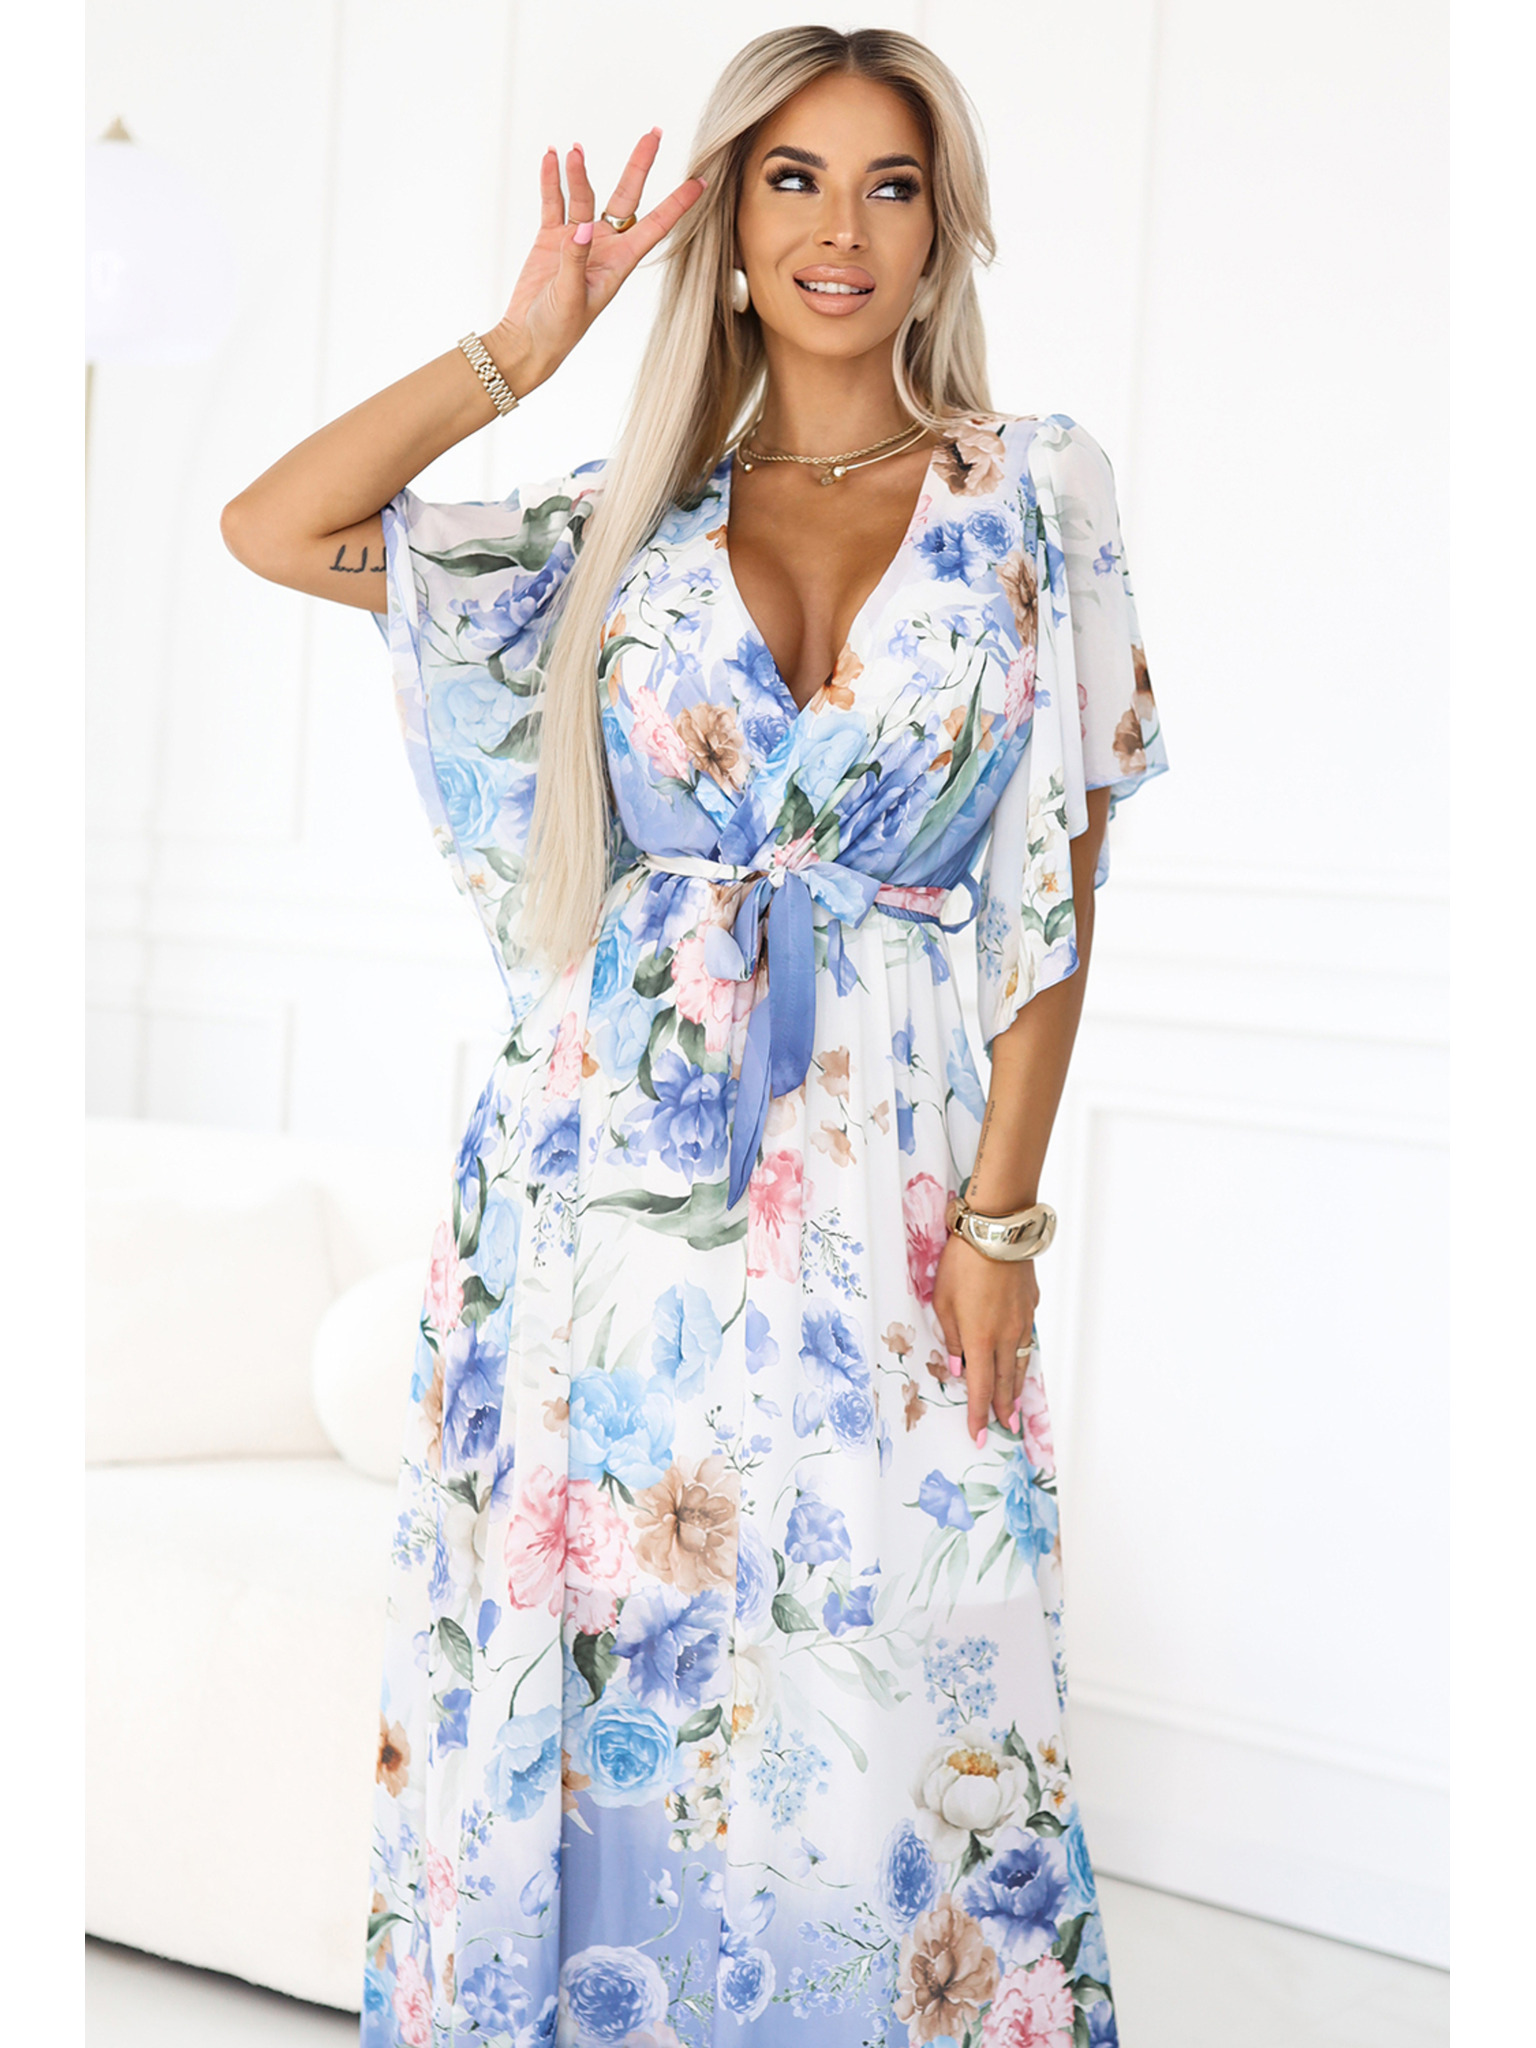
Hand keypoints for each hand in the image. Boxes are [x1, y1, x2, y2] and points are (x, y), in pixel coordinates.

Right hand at [488, 131, 704, 394]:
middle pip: (626, 197)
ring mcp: (578, 240)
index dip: (679, 203)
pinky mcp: (551, 239)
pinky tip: (552, 158)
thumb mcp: (571, 297)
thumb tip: (580, 226)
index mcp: (621, 263)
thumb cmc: (558, 329)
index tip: (702, 180)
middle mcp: (604, 246)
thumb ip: (576, 259)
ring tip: (573, 150)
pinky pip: (554, 203)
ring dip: (578, 173)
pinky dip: (552, 181)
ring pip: (584, 196)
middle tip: (654, 134)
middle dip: (639, 166)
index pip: (656, 225)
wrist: (529, 340)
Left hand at [931, 1232, 1039, 1445]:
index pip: (979, 1389)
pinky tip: (1019, 1360)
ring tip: (1013, 1404)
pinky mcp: (1030, 1306)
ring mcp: (1022, 1322)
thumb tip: (960, 1367)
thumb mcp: (943, 1302)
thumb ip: (952, 1337)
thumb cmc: (962, 1263)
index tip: (978, 1436)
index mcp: (980, 1340)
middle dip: (1002, 1409)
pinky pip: (1026, 1339)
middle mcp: (1006, 1337)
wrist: (998, 1232)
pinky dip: (1022, 1357)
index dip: (978, 1415)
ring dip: (1015, 1388)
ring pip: (1020, 1364)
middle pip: (1004, 1383)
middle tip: (1004, 1428)